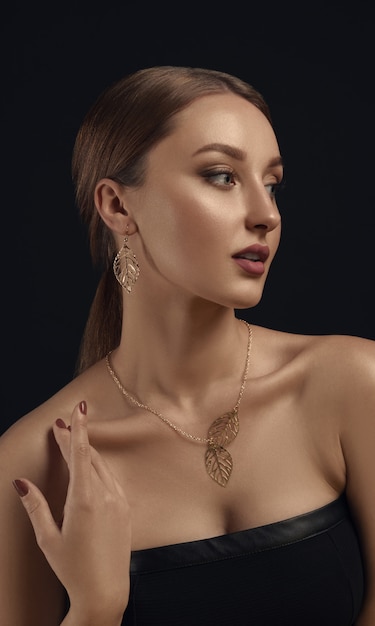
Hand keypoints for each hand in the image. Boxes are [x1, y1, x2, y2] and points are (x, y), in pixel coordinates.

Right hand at [13, 401, 130, 623]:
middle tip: (61, 425)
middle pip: (90, 456)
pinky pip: (111, 479)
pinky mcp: (126, 509)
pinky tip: (90, 468)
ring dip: (87, 452)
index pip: (81, 454)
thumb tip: (21, 483)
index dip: (77, 430)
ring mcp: (119, 502)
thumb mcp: (48, 539)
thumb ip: (36, 507)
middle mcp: (106, 496)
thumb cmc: (73, 569)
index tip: (76, 410)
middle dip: (75, 439)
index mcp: (85, 500)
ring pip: (102, 466)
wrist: (106, 592)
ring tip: (72, 442)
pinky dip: (99, 468)